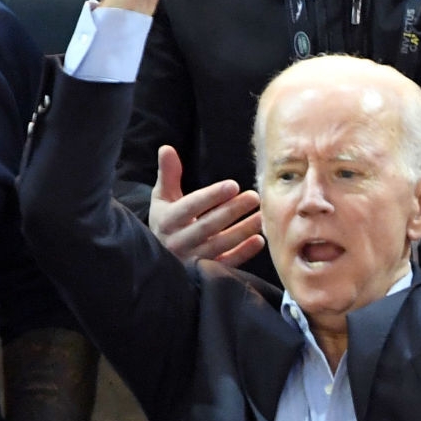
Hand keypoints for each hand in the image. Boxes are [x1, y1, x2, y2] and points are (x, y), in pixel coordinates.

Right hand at [151, 145, 263, 265]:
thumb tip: (167, 148)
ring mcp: (192, 259)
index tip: (233, 185)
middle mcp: (178, 242)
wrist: (158, 257)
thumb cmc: (167, 221)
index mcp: (167, 220)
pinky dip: (243, 253)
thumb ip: (168, 174)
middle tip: (255, 196)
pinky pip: (226, 264)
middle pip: (208, 225)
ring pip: (220, 244)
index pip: (190, 206)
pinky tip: (259, 240)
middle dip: (233, 210)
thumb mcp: (163, 198)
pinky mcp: (204, 273)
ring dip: (243, 230)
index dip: (212, 196)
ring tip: (262, 216)